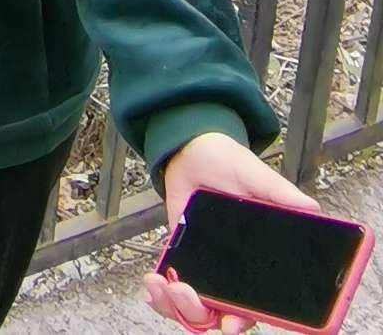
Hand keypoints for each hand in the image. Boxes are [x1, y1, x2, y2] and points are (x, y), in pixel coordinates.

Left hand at [143, 131, 319, 332]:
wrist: (191, 148)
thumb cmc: (228, 162)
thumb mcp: (254, 174)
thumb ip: (280, 193)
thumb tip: (312, 208)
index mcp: (260, 262)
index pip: (258, 305)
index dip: (245, 319)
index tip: (230, 323)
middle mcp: (234, 272)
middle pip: (222, 315)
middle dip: (201, 313)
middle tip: (186, 292)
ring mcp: (206, 267)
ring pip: (195, 309)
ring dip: (177, 305)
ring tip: (165, 285)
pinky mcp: (182, 256)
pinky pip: (172, 289)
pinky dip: (161, 295)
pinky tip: (153, 285)